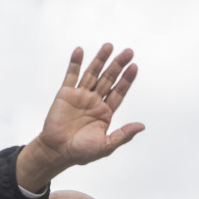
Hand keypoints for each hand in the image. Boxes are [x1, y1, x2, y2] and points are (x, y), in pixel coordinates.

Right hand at [16, 43, 143, 190]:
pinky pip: (71, 75)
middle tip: (128, 52)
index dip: (127, 80)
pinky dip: (75, 63)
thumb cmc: (81, 152)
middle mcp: (94, 102)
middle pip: (108, 79)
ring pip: (92, 74)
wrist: (57, 152)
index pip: (119, 92)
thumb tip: (141, 126)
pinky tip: (80, 51)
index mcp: (105, 113)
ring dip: (100, 60)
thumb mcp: (106, 146)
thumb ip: (123, 135)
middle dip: (118, 65)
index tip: (134, 67)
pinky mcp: (65, 94)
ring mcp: (80, 96)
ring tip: (109, 46)